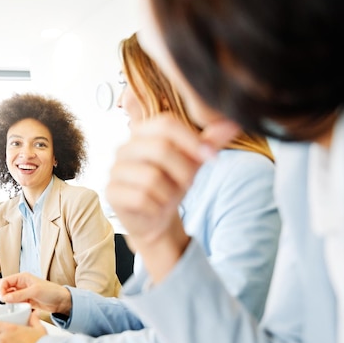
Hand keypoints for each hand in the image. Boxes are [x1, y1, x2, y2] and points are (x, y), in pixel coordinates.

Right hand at [0, 273, 71, 314]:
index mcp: (22, 277)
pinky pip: (13, 302)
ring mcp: (22, 293)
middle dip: (1, 294)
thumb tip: (6, 298)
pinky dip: (12, 305)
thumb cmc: (52, 291)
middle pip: (4, 288)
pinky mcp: (24, 301)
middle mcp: (21, 284)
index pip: (5, 281)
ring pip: (7, 296)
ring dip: (6, 301)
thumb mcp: (35, 291)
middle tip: (4, 302)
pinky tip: (15, 308)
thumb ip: (20, 295)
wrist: (61, 301)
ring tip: (10, 306)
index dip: (1, 289)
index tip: (3, 298)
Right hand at [106, 114, 238, 281]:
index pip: (166, 124)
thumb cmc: (170, 185)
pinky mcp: (112, 192)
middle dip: (183, 170)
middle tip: (189, 183)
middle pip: (160, 149)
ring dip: (169, 192)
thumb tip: (231, 125)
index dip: (192, 140)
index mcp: (143, 133)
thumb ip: (209, 143)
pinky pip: (140, 197)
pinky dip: (156, 206)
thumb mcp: (193, 163)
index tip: (211, 157)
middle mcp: (125, 148)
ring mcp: (115, 170)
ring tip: (169, 196)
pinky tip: (156, 207)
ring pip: (151, 177)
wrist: (154, 218)